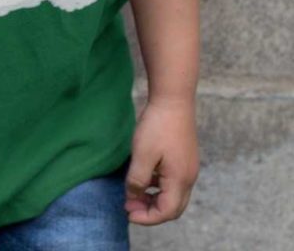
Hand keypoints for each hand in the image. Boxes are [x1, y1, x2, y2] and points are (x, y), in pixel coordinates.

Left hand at [124, 97, 199, 225]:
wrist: (174, 98)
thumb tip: (133, 195)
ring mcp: (188, 166)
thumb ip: (137, 180)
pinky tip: (144, 176)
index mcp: (180, 180)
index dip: (146, 217)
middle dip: (151, 211)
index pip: (166, 212)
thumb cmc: (158, 125)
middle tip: (129, 205)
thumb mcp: (142, 154)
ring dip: (154, 198)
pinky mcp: (185, 157)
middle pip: (173, 207)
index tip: (128, 212)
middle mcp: (189, 177)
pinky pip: (173, 181)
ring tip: (134, 192)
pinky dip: (159, 186)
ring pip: (174, 194)